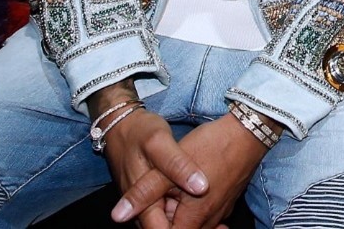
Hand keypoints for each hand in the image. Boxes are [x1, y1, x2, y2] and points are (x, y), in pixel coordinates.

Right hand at [100, 109, 208, 228]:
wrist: (122, 125)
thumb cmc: (139, 132)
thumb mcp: (159, 143)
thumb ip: (177, 166)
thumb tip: (200, 187)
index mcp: (142, 202)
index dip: (186, 228)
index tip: (212, 221)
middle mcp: (142, 210)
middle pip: (169, 228)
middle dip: (192, 226)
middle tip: (221, 225)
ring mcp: (148, 205)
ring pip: (171, 223)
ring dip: (192, 221)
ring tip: (219, 216)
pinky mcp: (154, 197)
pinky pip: (171, 212)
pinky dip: (189, 212)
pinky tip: (209, 201)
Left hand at [115, 114, 267, 228]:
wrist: (249, 131)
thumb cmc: (209, 146)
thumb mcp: (168, 167)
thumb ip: (143, 193)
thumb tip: (118, 215)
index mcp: (192, 218)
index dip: (153, 225)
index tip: (150, 209)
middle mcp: (210, 220)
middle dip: (165, 219)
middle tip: (160, 196)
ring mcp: (221, 211)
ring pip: (195, 225)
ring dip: (180, 215)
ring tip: (171, 193)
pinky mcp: (227, 201)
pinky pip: (208, 216)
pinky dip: (195, 210)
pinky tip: (189, 193)